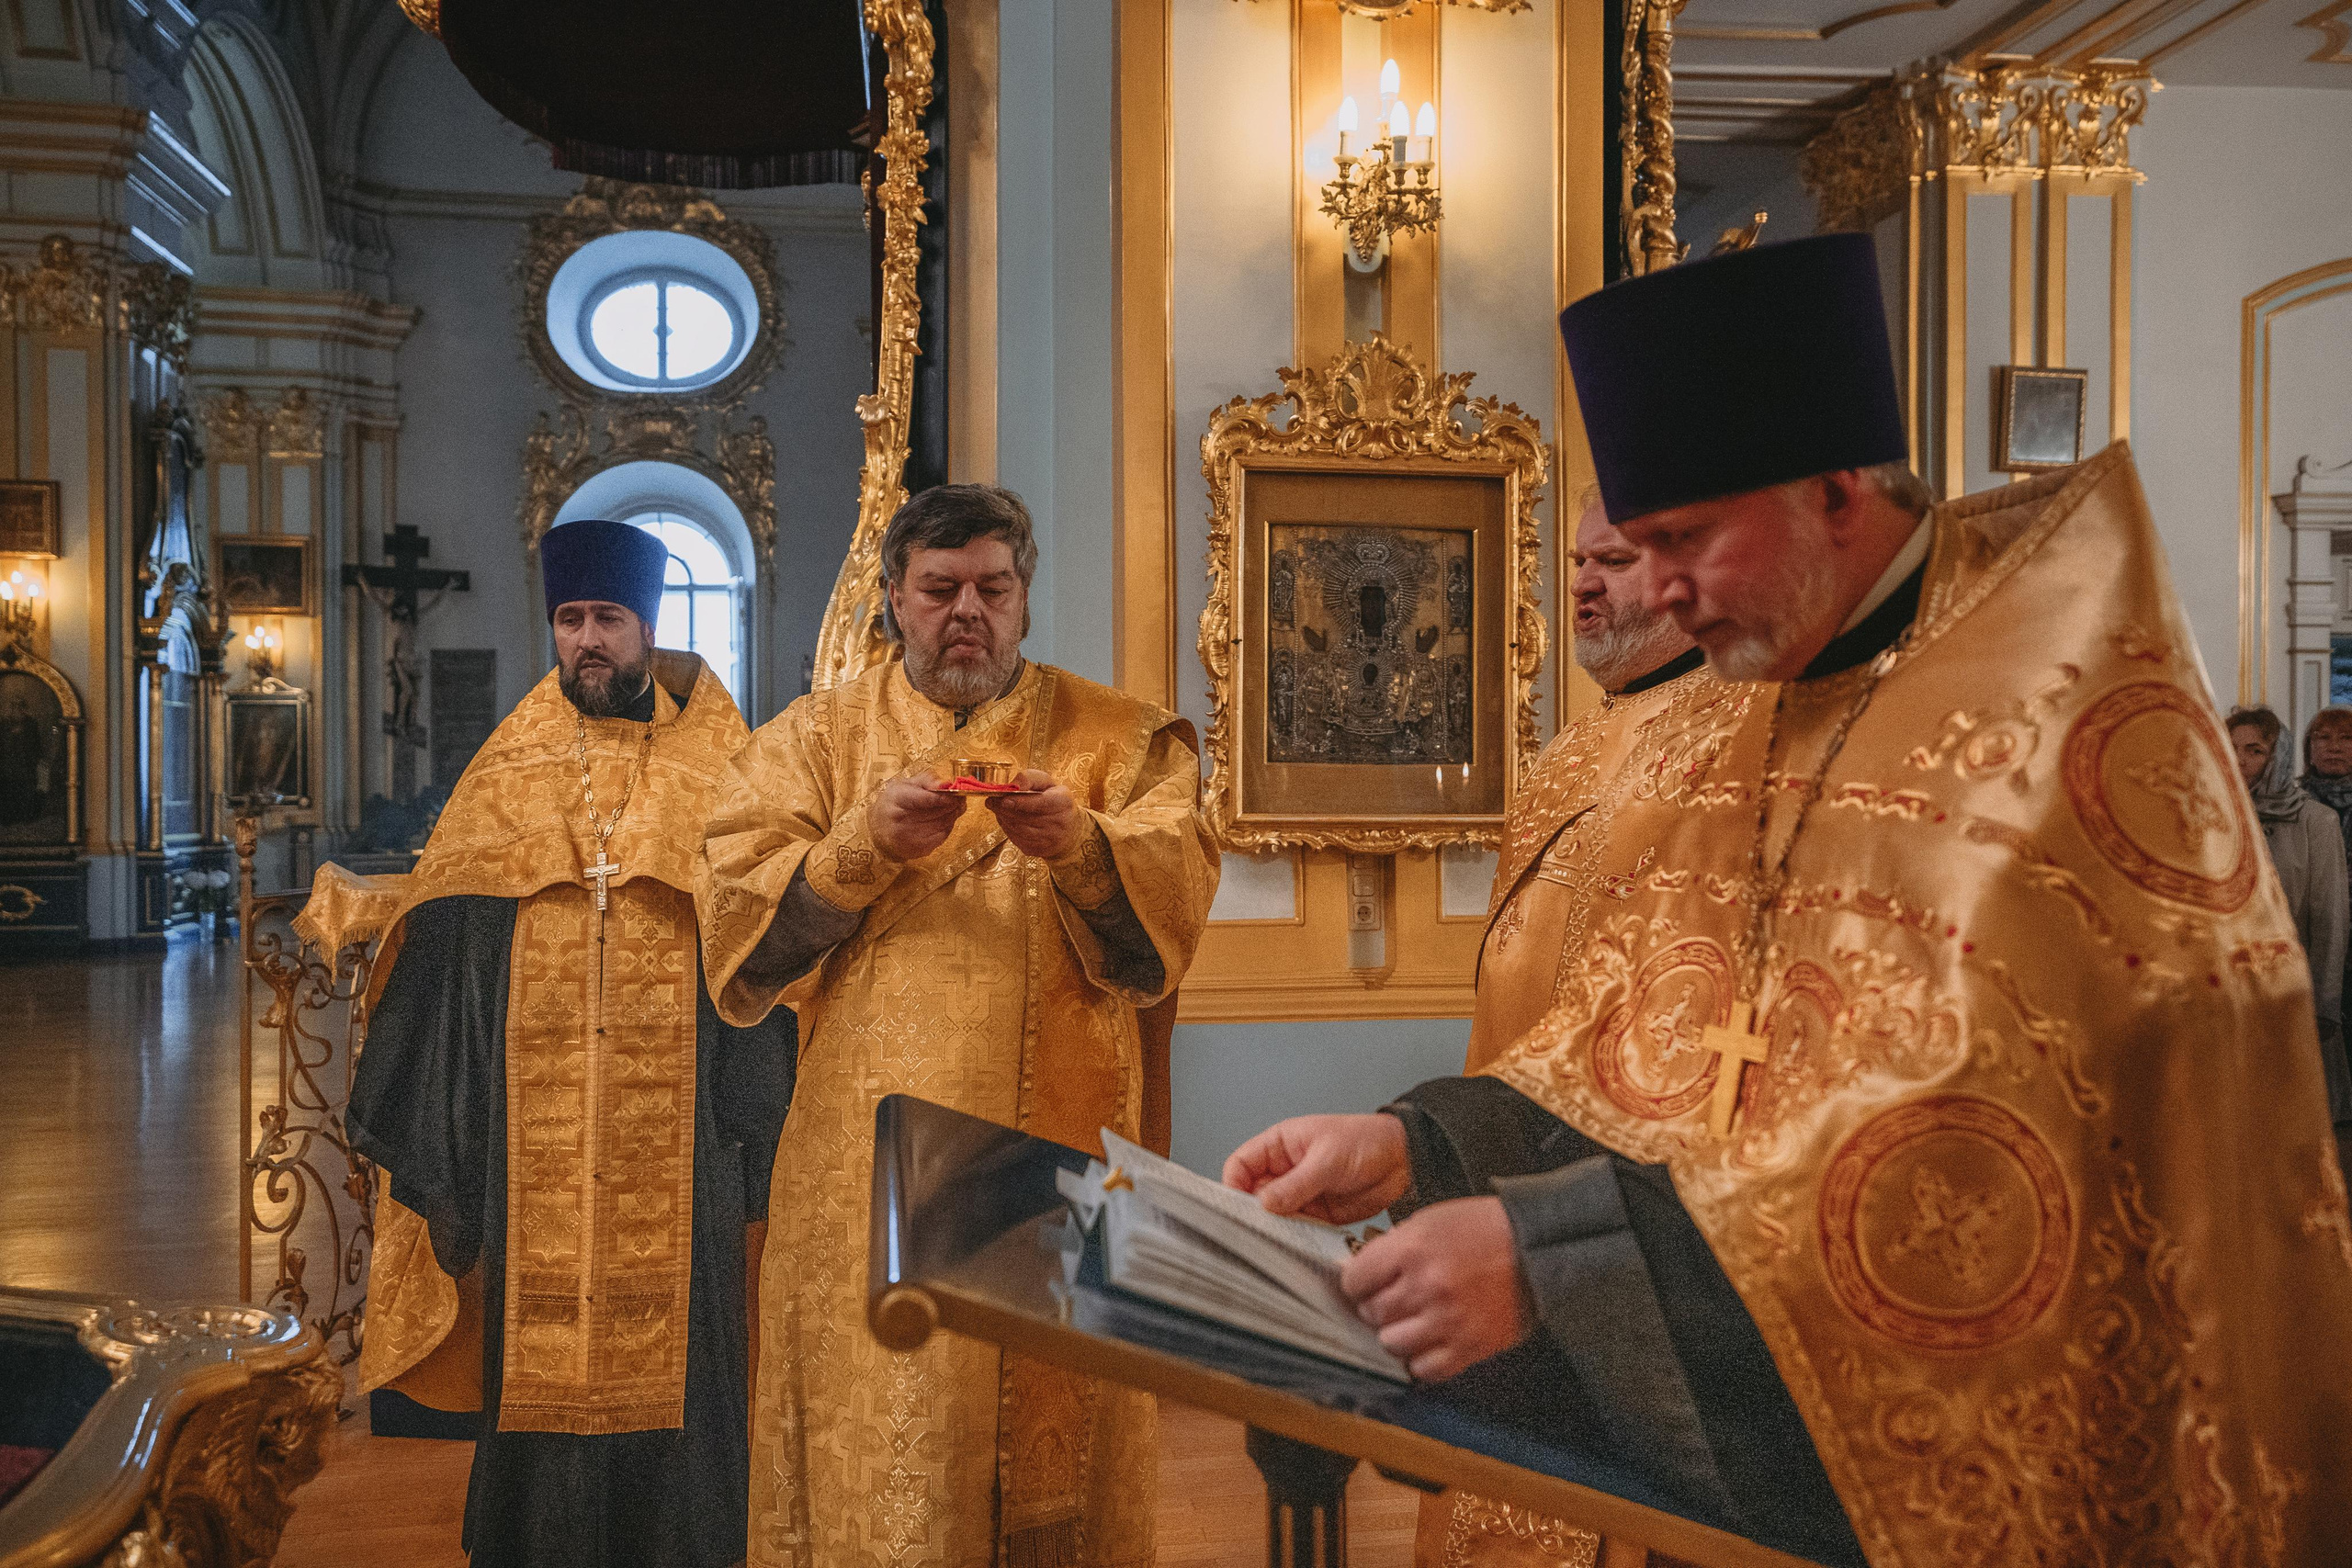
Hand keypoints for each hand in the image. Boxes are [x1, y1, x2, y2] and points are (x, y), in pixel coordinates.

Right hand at [869, 771, 965, 861]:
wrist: (878, 828)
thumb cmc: (895, 802)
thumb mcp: (905, 784)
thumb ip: (927, 780)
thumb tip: (947, 784)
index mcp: (897, 798)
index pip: (926, 799)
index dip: (945, 797)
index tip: (957, 794)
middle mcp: (900, 819)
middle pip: (938, 812)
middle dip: (953, 805)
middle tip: (959, 798)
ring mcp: (908, 837)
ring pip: (943, 825)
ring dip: (953, 815)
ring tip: (954, 807)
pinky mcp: (916, 849)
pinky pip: (942, 837)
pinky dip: (948, 827)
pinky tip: (944, 820)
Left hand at [985, 770, 1079, 859]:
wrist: (1070, 828)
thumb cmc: (1054, 799)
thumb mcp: (1047, 783)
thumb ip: (1030, 778)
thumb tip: (1013, 785)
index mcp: (1063, 802)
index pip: (1040, 803)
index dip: (1020, 802)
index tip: (1003, 799)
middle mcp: (1060, 823)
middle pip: (1025, 817)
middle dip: (1004, 809)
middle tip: (991, 801)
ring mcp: (1050, 839)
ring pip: (1018, 829)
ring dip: (1004, 818)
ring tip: (998, 809)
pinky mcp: (1040, 850)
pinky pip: (1017, 840)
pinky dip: (1008, 829)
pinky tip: (1007, 820)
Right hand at [1222, 1114, 1409, 1224]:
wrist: (1403, 1158)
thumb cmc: (1365, 1140)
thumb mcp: (1327, 1158)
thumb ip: (1295, 1184)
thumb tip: (1263, 1203)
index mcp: (1279, 1145)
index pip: (1241, 1165)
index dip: (1233, 1185)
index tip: (1237, 1207)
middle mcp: (1285, 1170)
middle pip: (1252, 1194)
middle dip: (1253, 1213)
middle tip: (1258, 1230)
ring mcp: (1300, 1193)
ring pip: (1274, 1215)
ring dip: (1276, 1228)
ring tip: (1281, 1239)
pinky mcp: (1317, 1213)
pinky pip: (1297, 1228)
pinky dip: (1296, 1237)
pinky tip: (1300, 1243)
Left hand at [1342, 1197, 1531, 1381]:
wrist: (1537, 1246)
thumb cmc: (1486, 1228)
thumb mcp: (1429, 1220)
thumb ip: (1394, 1248)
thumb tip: (1364, 1273)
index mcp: (1412, 1250)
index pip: (1354, 1281)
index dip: (1358, 1282)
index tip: (1365, 1283)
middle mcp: (1426, 1287)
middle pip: (1371, 1313)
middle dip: (1376, 1306)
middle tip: (1392, 1298)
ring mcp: (1447, 1321)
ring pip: (1392, 1344)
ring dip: (1397, 1333)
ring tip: (1413, 1319)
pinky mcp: (1469, 1347)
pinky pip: (1424, 1369)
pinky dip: (1422, 1359)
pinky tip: (1431, 1339)